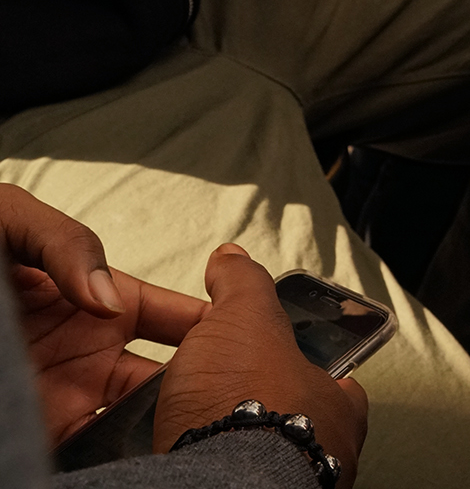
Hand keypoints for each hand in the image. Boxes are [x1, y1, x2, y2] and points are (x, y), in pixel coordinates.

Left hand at [1, 185, 206, 442]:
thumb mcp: (11, 218)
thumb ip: (70, 243)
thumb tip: (110, 299)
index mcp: (99, 300)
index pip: (174, 317)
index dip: (211, 327)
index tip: (244, 341)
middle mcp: (89, 351)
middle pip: (164, 377)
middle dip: (195, 387)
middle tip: (221, 398)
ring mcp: (63, 394)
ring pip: (131, 418)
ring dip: (158, 425)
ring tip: (181, 428)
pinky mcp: (36, 428)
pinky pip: (85, 447)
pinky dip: (111, 454)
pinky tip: (128, 452)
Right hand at [156, 246, 366, 487]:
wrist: (216, 481)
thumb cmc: (249, 404)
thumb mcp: (245, 316)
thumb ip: (243, 286)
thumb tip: (234, 259)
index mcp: (340, 407)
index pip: (330, 379)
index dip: (295, 361)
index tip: (264, 357)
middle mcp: (324, 451)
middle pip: (291, 416)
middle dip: (253, 400)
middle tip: (215, 391)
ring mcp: (287, 481)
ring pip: (258, 451)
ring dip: (225, 434)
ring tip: (187, 422)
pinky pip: (223, 475)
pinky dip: (203, 462)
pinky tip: (179, 452)